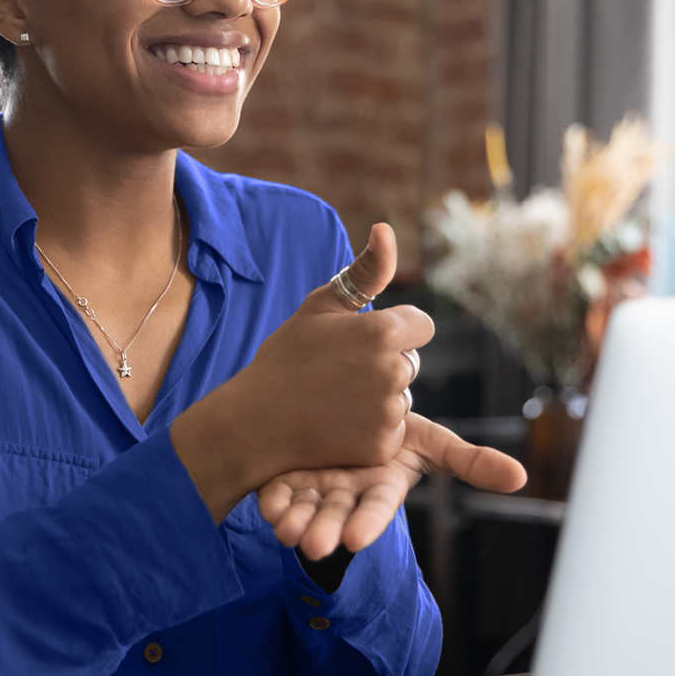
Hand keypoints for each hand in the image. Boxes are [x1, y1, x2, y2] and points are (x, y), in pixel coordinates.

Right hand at [172, 224, 429, 520]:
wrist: (253, 422)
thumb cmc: (285, 357)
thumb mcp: (321, 306)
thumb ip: (366, 270)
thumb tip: (387, 229)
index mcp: (384, 332)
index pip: (421, 325)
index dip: (394, 329)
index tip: (361, 339)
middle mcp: (394, 371)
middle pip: (411, 361)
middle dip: (385, 363)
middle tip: (338, 371)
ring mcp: (389, 412)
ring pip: (401, 396)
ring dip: (379, 396)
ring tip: (334, 397)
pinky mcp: (383, 447)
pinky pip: (392, 429)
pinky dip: (371, 428)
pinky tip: (337, 423)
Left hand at [257, 413, 527, 559]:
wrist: (345, 406)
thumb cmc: (393, 429)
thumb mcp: (430, 440)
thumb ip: (470, 461)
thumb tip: (522, 478)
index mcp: (382, 483)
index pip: (378, 507)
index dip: (367, 522)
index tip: (355, 541)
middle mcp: (348, 491)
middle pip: (337, 515)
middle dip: (326, 531)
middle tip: (314, 545)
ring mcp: (317, 488)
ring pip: (305, 511)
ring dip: (296, 523)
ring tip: (286, 530)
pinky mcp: (288, 479)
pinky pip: (277, 493)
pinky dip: (273, 501)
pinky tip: (267, 505)